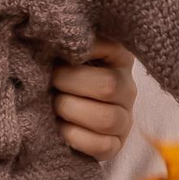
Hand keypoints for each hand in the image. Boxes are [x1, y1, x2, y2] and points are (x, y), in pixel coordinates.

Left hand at [51, 38, 136, 159]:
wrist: (59, 112)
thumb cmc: (59, 76)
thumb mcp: (63, 55)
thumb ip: (64, 44)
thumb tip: (51, 33)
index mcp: (118, 57)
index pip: (110, 48)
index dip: (79, 52)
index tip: (58, 53)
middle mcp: (128, 88)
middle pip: (107, 86)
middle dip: (69, 84)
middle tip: (51, 82)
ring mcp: (124, 119)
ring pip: (106, 118)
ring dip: (70, 111)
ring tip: (54, 105)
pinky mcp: (115, 145)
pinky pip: (100, 145)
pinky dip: (73, 136)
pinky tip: (60, 127)